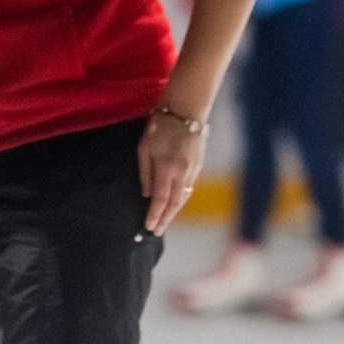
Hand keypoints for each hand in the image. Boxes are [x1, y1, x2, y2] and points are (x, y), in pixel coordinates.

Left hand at [139, 104, 206, 234]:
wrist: (185, 111)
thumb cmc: (160, 127)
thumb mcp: (144, 147)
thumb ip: (145, 173)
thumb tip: (146, 194)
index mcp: (167, 168)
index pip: (161, 199)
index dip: (154, 215)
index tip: (148, 226)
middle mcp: (182, 172)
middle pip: (174, 203)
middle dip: (165, 219)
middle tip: (156, 232)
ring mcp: (193, 170)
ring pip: (183, 197)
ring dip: (174, 212)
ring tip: (164, 222)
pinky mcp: (198, 167)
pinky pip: (188, 188)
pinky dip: (181, 200)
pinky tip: (175, 206)